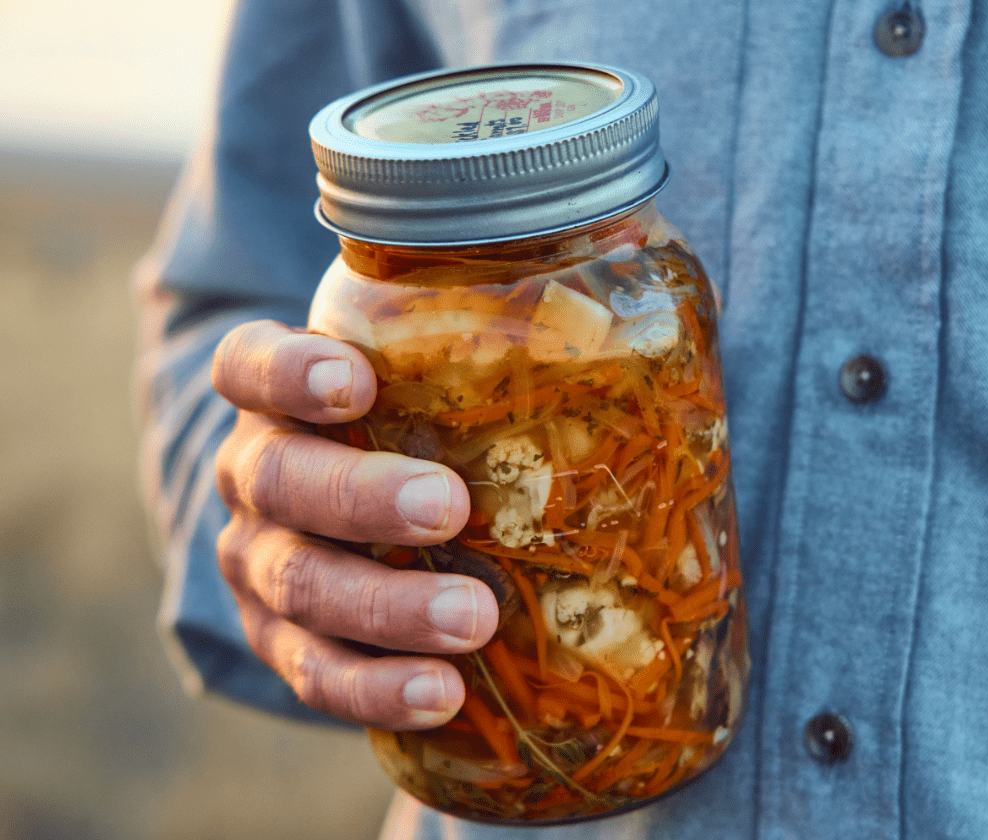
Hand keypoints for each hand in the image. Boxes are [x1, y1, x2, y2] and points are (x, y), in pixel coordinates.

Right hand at [212, 320, 498, 729]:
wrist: (358, 517)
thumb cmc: (420, 426)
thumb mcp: (437, 376)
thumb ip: (498, 342)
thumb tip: (643, 308)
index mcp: (281, 398)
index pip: (249, 366)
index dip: (285, 373)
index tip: (354, 380)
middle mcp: (257, 476)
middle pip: (281, 480)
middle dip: (362, 497)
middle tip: (448, 507)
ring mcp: (262, 565)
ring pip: (300, 587)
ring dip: (386, 608)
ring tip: (475, 620)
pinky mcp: (285, 644)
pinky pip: (316, 676)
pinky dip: (375, 689)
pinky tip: (441, 693)